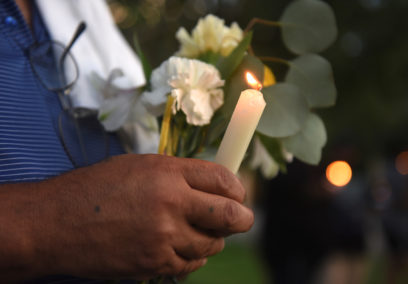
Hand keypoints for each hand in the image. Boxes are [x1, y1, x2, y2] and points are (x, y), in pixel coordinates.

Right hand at [29, 154, 253, 279]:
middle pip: (232, 216)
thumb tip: (212, 187)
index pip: (224, 179)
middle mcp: (172, 203)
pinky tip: (177, 247)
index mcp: (168, 173)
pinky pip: (191, 264)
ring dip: (211, 239)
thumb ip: (178, 175)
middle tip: (239, 218)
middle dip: (242, 218)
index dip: (237, 189)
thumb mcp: (140, 167)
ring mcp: (164, 237)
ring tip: (195, 231)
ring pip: (213, 244)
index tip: (237, 195)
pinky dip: (192, 257)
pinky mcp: (155, 264)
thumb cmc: (96, 189)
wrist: (56, 223)